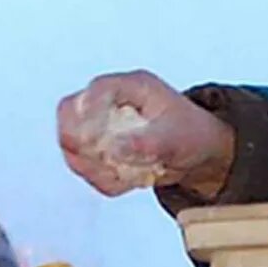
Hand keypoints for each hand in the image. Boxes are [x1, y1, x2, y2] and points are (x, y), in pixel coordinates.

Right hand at [56, 70, 236, 196]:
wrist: (198, 151)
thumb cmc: (191, 133)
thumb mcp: (177, 137)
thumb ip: (147, 142)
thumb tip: (114, 148)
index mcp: (132, 87)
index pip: (98, 89)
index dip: (88, 112)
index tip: (92, 139)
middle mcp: (110, 103)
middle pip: (69, 114)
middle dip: (81, 143)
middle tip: (106, 162)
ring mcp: (100, 125)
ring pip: (72, 145)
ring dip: (95, 166)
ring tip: (132, 173)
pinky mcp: (98, 149)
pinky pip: (86, 168)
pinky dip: (104, 179)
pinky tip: (131, 179)